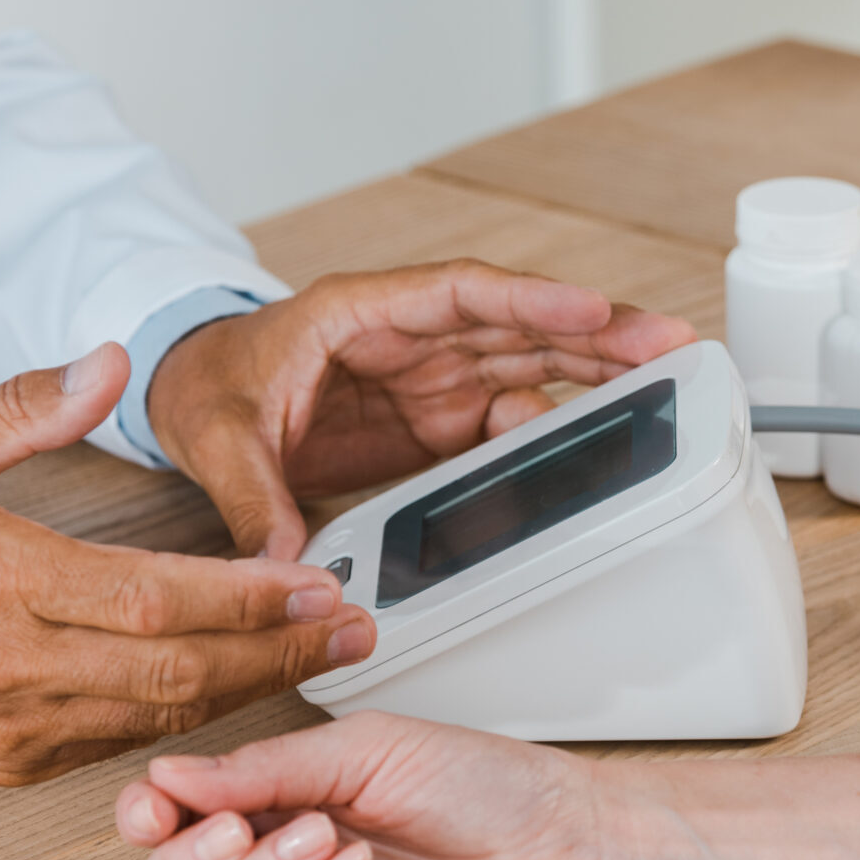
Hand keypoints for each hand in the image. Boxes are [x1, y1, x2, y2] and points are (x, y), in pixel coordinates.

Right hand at [0, 344, 374, 785]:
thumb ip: (20, 408)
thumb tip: (111, 361)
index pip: (153, 598)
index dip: (248, 598)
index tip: (319, 583)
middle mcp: (9, 668)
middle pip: (177, 670)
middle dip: (281, 650)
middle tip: (357, 627)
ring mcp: (9, 730)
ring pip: (159, 718)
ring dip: (251, 690)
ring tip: (324, 657)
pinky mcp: (7, 768)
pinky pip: (118, 744)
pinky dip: (186, 719)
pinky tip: (238, 688)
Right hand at [117, 712, 640, 859]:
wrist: (574, 848)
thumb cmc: (494, 786)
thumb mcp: (373, 746)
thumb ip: (269, 766)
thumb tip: (169, 774)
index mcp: (289, 792)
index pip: (183, 814)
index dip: (149, 812)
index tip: (151, 801)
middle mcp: (291, 856)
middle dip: (184, 854)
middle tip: (232, 825)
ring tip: (321, 834)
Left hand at [143, 260, 696, 558]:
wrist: (191, 390)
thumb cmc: (205, 384)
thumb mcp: (218, 435)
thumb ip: (253, 497)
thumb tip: (282, 564)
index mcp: (360, 313)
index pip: (460, 295)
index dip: (530, 301)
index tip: (590, 311)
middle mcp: (410, 336)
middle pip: (518, 324)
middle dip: (594, 331)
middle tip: (668, 343)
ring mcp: (431, 377)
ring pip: (528, 362)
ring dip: (593, 369)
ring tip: (662, 379)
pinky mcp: (437, 418)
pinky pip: (508, 416)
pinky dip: (552, 427)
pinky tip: (595, 443)